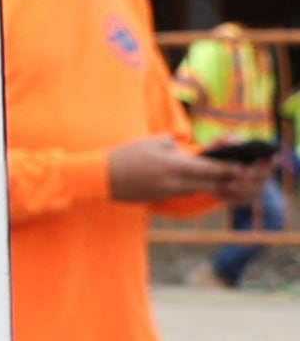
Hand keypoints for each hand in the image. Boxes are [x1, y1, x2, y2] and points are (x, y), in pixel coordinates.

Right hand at [107, 132, 262, 205]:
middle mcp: (173, 183)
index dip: (228, 168)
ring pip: (195, 190)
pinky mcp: (157, 199)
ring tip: (212, 177)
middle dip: (222, 178)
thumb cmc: (125, 154)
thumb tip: (187, 150)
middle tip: (234, 174)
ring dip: (204, 184)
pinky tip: (188, 182)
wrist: (99, 177)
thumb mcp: (153, 141)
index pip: (211, 168)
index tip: (241, 165)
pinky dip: (187, 187)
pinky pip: (179, 193)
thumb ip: (175, 145)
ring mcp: (165, 193)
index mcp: (174, 165)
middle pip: (207, 183)